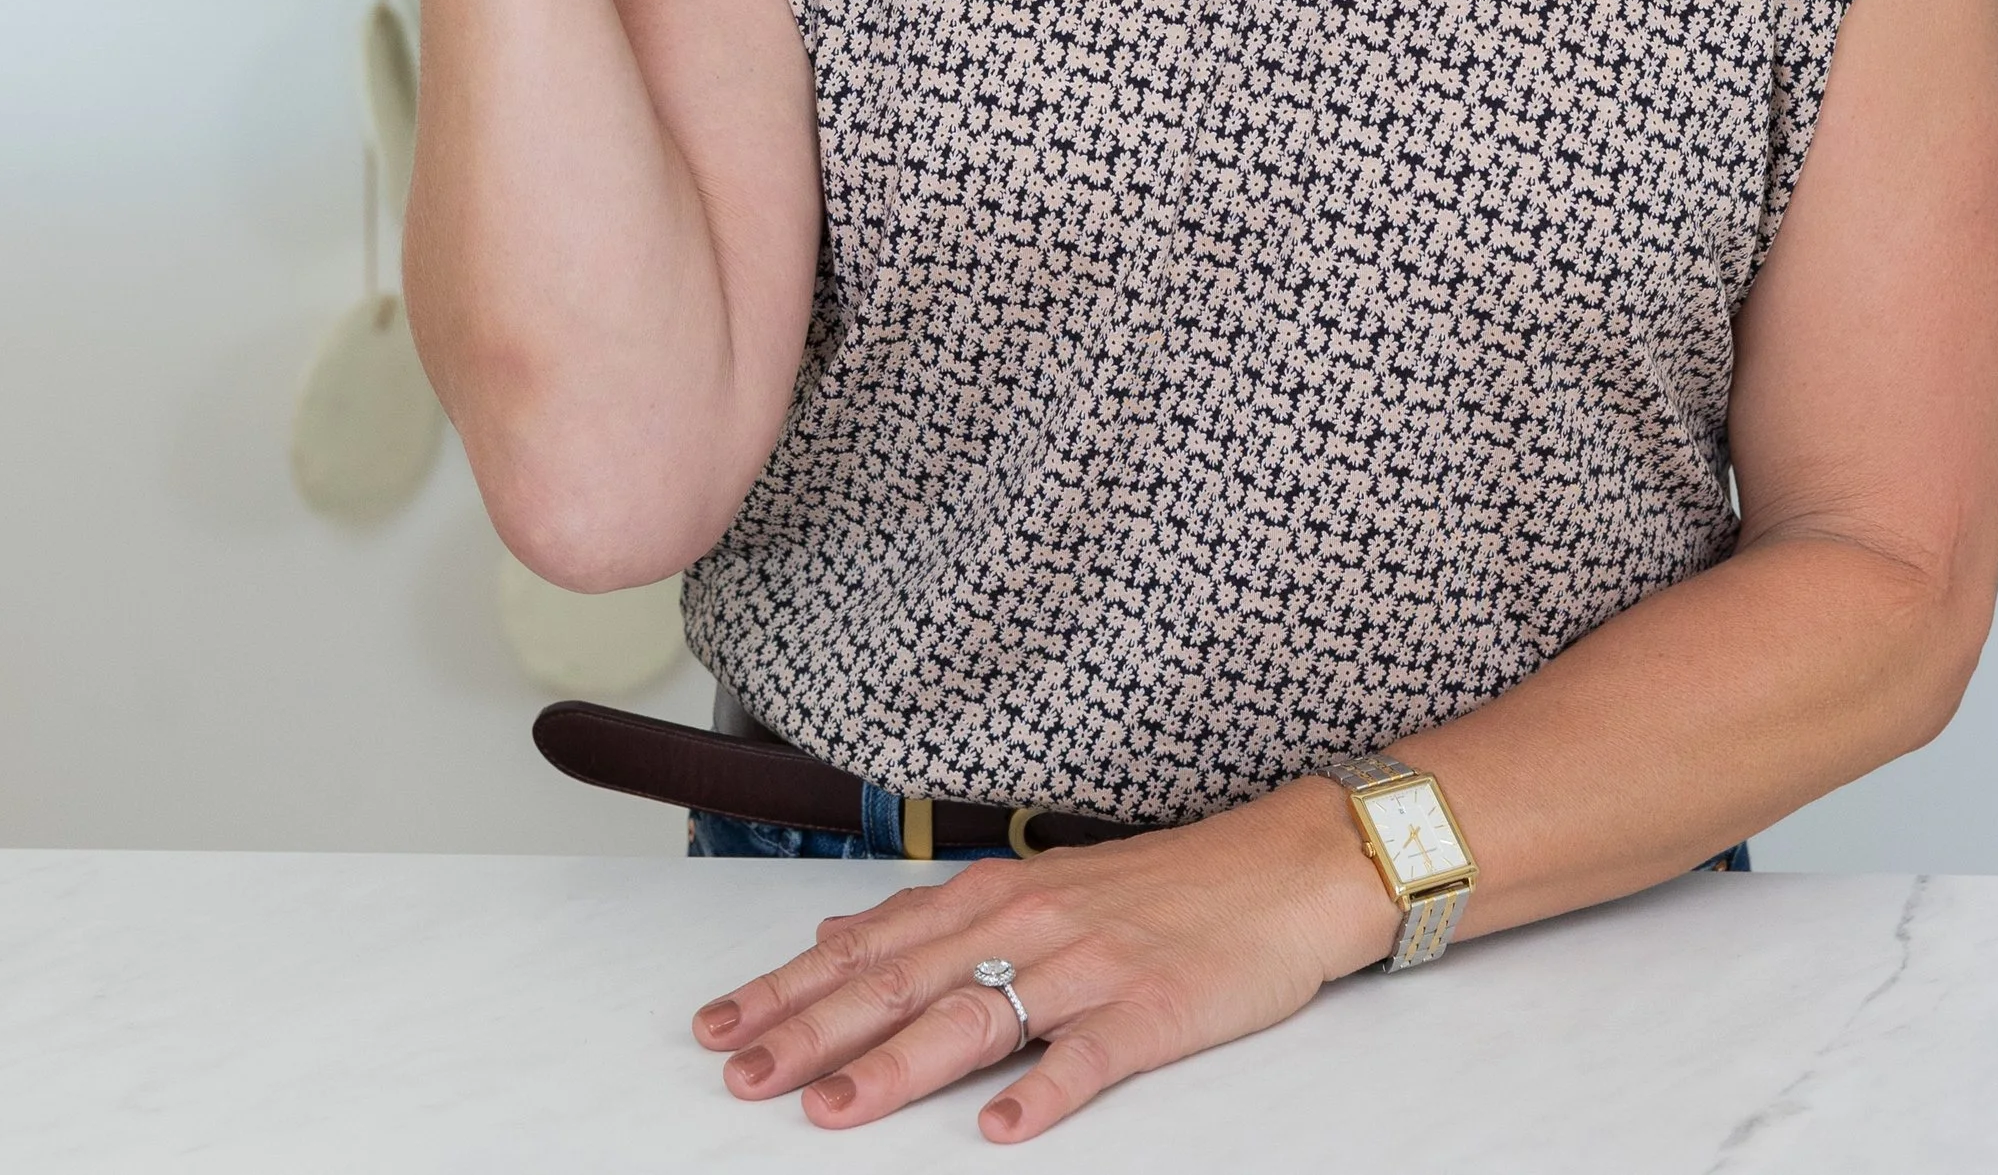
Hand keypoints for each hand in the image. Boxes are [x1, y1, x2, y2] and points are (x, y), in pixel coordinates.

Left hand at [691, 781, 1393, 1140]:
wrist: (1279, 866)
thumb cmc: (1157, 886)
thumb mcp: (1034, 886)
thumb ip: (938, 919)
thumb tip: (841, 939)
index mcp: (991, 897)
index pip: (867, 947)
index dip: (788, 988)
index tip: (718, 1025)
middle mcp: (1023, 924)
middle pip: (899, 984)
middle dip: (811, 1033)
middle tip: (740, 1075)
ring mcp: (1086, 967)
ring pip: (972, 1017)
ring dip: (896, 1068)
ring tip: (832, 1112)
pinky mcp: (1150, 1009)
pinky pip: (1087, 1057)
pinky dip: (1040, 1092)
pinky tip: (999, 1130)